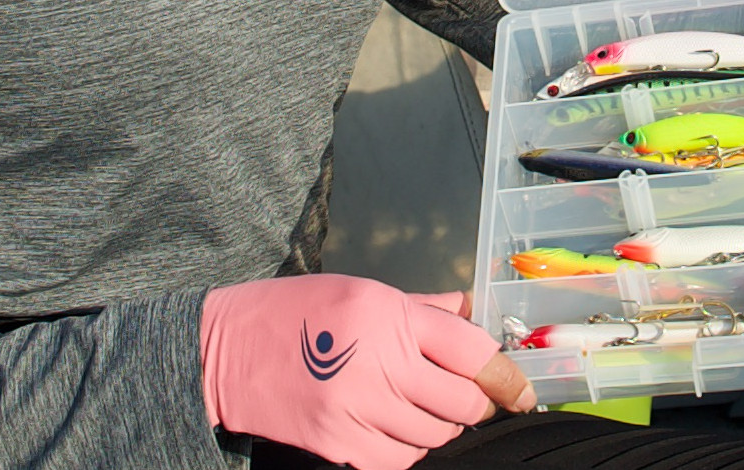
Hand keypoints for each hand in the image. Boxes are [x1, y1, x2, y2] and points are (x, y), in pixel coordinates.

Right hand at [200, 275, 533, 469]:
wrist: (223, 354)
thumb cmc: (293, 314)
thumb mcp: (359, 291)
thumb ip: (421, 308)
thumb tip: (470, 314)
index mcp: (385, 314)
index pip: (469, 349)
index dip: (505, 376)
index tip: (520, 391)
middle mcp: (376, 361)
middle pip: (460, 401)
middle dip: (478, 405)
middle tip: (474, 402)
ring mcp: (356, 409)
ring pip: (434, 436)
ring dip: (442, 428)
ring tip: (425, 411)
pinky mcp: (339, 445)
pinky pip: (400, 459)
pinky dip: (410, 449)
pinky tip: (397, 431)